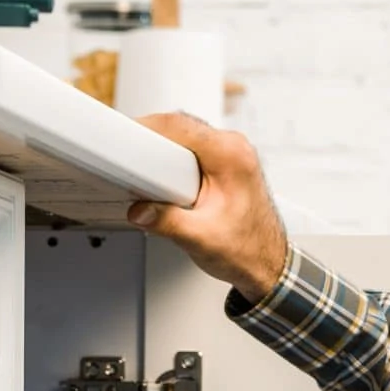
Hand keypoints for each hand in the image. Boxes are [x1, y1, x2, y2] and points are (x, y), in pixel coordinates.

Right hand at [126, 112, 288, 303]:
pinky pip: (192, 149)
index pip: (180, 126)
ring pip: (185, 135)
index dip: (146, 130)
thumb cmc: (248, 251)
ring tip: (138, 168)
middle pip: (180, 126)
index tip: (123, 139)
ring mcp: (231, 154)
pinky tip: (158, 174)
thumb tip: (139, 210)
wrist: (267, 264)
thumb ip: (167, 222)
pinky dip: (172, 157)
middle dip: (150, 140)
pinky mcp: (225, 163)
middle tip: (124, 158)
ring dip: (160, 148)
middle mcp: (234, 149)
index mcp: (232, 156)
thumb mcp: (201, 239)